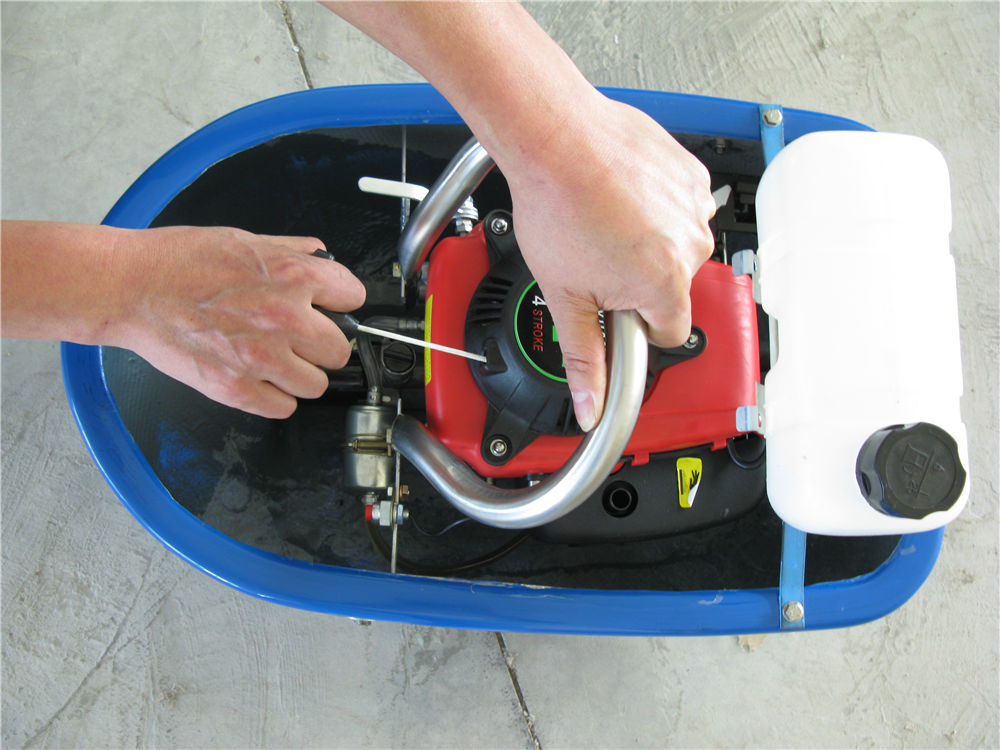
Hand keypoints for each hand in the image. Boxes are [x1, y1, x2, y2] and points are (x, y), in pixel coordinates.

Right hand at [114, 226, 365, 417]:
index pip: (353, 298)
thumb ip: (289, 251)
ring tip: (276, 361)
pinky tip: (259, 379)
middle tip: (299, 339)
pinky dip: (275, 397)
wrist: (129, 288)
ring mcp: (263, 358)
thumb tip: (319, 255)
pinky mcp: (237, 388)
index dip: (338, 303)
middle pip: (340, 350)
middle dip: (321, 344)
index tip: (329, 308)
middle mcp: (286, 318)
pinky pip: (284, 407)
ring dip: (300, 375)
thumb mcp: (243, 240)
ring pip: (317, 384)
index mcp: (293, 276)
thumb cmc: (177, 261)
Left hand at [504, 94, 715, 430]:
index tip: (614, 311)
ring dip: (648, 243)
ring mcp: (695, 206)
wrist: (554, 135)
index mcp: (665, 284)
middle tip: (598, 258)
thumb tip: (590, 407)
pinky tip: (621, 199)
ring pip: (677, 248)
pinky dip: (655, 208)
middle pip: (672, 290)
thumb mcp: (564, 297)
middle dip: (638, 283)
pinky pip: (681, 209)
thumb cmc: (556, 205)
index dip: (635, 327)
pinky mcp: (692, 175)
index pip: (668, 334)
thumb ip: (583, 359)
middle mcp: (691, 245)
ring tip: (606, 224)